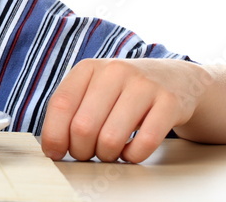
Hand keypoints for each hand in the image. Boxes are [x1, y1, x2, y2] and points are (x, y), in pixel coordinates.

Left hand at [40, 58, 211, 162]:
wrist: (174, 79)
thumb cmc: (123, 91)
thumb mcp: (93, 90)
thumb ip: (71, 111)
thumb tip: (51, 147)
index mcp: (89, 68)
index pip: (60, 104)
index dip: (54, 135)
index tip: (55, 152)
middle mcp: (114, 71)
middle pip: (83, 126)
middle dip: (81, 150)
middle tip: (87, 153)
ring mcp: (143, 85)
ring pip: (111, 138)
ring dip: (106, 155)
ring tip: (110, 151)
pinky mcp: (169, 102)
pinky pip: (144, 143)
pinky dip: (133, 156)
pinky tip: (131, 151)